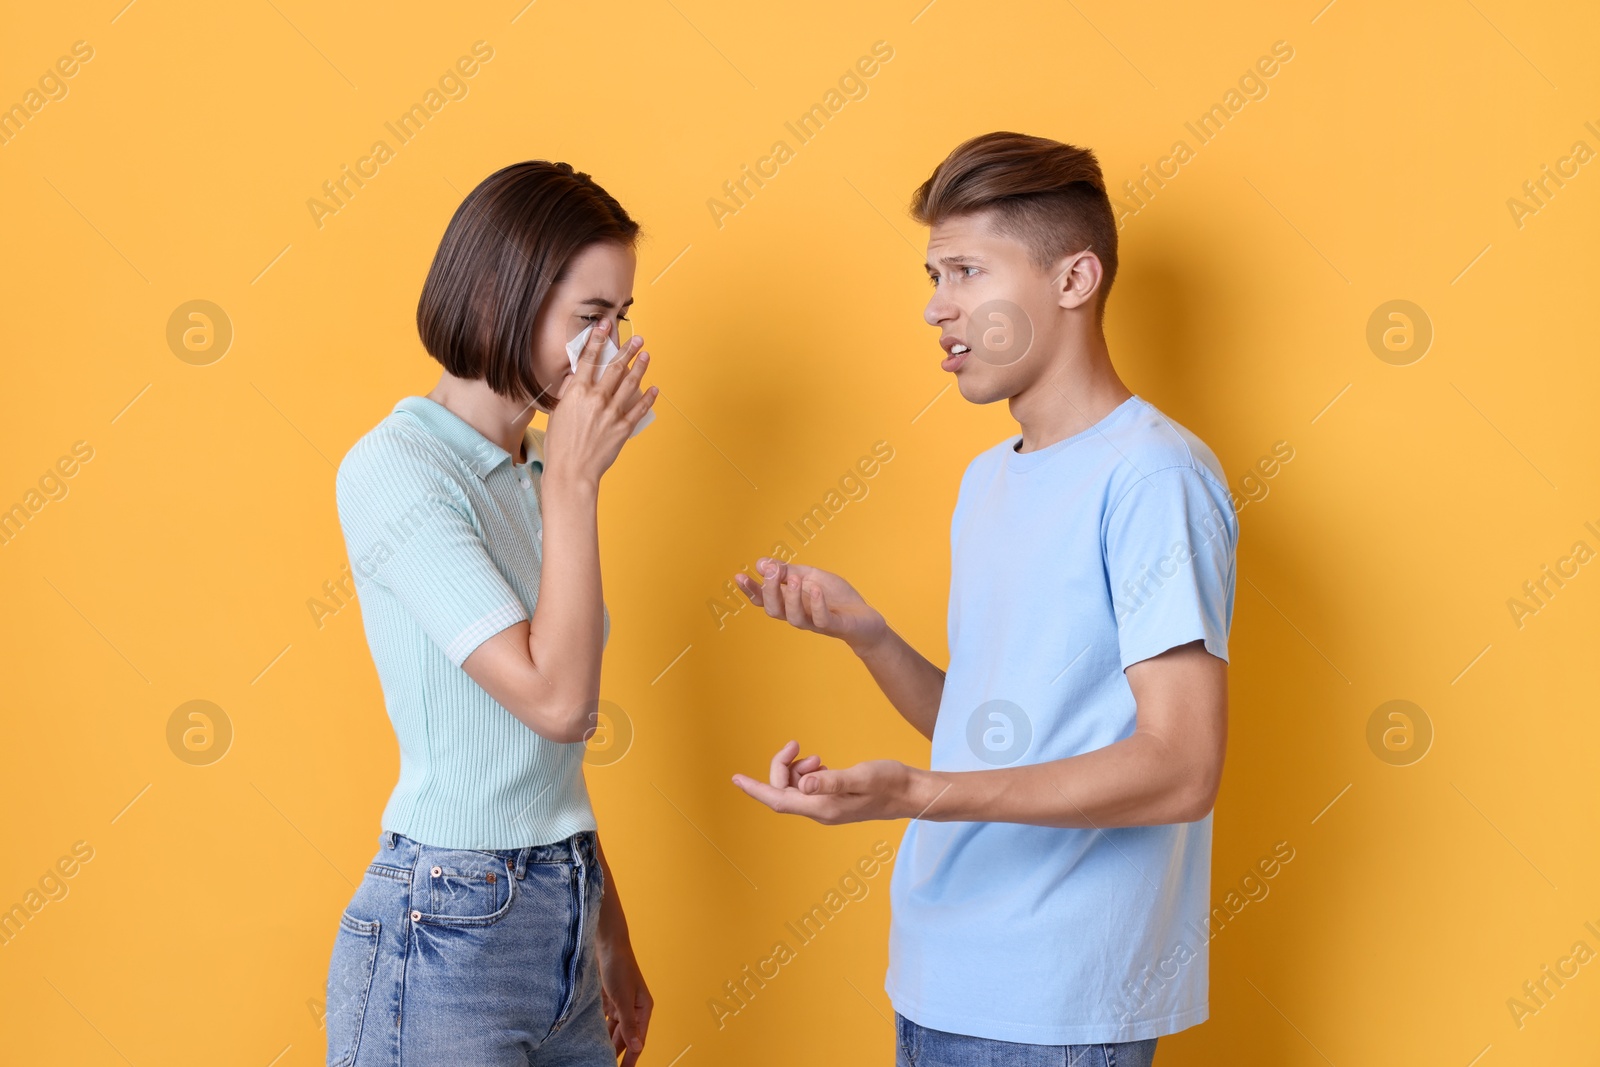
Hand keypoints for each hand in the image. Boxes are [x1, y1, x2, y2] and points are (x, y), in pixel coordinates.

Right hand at [543, 319, 657, 489]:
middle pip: (615, 368)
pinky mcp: (623, 428)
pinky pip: (639, 409)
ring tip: (646, 356)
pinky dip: (648, 398)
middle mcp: (596, 399)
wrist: (571, 470)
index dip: (598, 339)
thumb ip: (569, 393)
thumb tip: (576, 377)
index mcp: (577, 392)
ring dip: (640, 368)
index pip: (589, 359)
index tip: (606, 326)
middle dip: (627, 350)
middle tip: (637, 339)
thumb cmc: (560, 444)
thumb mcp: (558, 412)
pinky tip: (654, 389)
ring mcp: (611, 413)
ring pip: (630, 384)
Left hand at [597, 937, 652, 1066]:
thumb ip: (629, 1024)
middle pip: (624, 1038)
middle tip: (604, 1065)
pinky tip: (590, 1040)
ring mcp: (619, 1005)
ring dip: (605, 1043)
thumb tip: (638, 1046)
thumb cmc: (619, 966)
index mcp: (643, 1009)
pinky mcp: (607, 1001)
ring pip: (612, 1031)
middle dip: (616, 1053)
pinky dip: (597, 1030)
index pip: (638, 1040)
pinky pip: (603, 1021)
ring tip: (595, 1057)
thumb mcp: (623, 997)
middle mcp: (632, 1009)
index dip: (632, 1058)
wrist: (606, 944)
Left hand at [731, 740, 934, 824]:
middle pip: (783, 791)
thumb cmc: (890, 782)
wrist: (911, 793)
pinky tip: (821, 764)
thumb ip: (832, 780)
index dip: (756, 789)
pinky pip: (807, 788)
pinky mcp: (834, 800)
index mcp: (823, 807)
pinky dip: (807, 773)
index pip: (779, 800)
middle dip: (782, 767)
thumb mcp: (861, 776)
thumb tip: (803, 783)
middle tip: (796, 745)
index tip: (736, 779)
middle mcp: (821, 811)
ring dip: (797, 769)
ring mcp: (827, 808)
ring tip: (816, 756)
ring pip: (795, 788)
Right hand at [732, 559, 887, 653]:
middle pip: (773, 609)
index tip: (739, 575)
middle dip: (769, 590)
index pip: (763, 599)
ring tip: (794, 578)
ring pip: (793, 618)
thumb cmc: (835, 597)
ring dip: (790, 597)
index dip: (750, 590)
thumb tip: (760, 563)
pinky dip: (816, 604)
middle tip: (772, 571)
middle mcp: (797, 614)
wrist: (864, 618)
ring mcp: (814, 622)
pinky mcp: (834, 626)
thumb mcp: (810, 576)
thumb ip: (787, 570)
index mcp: (789, 602)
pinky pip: (821, 619)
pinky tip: (815, 589)